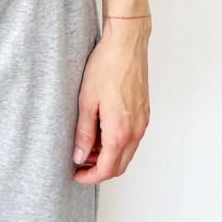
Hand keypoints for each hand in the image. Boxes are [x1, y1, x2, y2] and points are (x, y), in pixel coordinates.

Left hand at [72, 16, 150, 183]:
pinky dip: (118, 143)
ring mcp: (143, 122)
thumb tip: (79, 156)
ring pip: (127, 152)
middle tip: (80, 163)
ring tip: (88, 145)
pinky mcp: (144, 112)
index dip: (90, 177)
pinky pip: (132, 138)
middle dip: (99, 169)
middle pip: (120, 165)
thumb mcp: (87, 101)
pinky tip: (102, 130)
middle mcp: (136, 131)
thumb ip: (83, 133)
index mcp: (120, 132)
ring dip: (109, 156)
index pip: (107, 169)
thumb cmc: (106, 67)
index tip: (77, 175)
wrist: (127, 44)